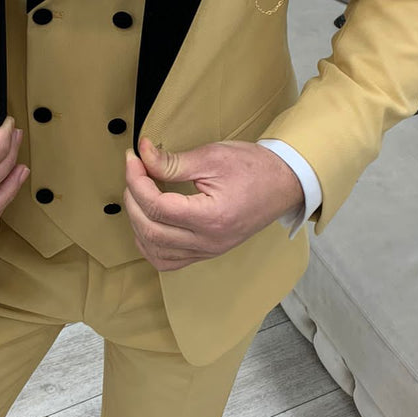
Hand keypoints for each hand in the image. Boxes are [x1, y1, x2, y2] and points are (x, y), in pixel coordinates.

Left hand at [123, 134, 304, 270]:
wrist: (284, 183)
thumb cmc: (254, 168)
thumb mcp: (212, 157)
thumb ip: (172, 162)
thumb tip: (141, 155)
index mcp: (211, 217)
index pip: (158, 206)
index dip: (137, 181)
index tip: (133, 159)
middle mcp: (208, 241)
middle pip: (151, 230)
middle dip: (132, 200)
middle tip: (134, 173)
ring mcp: (208, 251)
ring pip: (155, 252)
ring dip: (137, 224)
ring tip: (138, 195)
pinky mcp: (208, 252)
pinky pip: (169, 261)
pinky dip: (150, 244)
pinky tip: (147, 222)